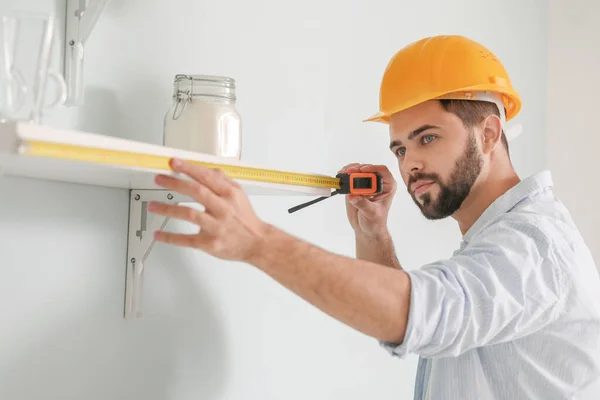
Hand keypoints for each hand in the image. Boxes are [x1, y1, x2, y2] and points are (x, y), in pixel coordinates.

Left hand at [147, 158, 267, 261]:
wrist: (257, 243)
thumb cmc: (245, 219)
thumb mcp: (239, 194)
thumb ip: (222, 179)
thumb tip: (206, 168)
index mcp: (230, 195)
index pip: (207, 177)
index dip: (189, 169)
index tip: (174, 163)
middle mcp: (223, 209)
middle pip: (196, 192)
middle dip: (175, 183)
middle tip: (159, 179)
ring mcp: (216, 227)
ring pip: (189, 214)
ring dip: (167, 209)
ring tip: (152, 205)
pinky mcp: (210, 243)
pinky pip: (187, 240)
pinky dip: (170, 238)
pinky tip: (158, 234)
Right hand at [337, 163, 396, 237]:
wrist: (366, 228)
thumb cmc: (375, 221)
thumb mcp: (372, 213)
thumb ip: (363, 204)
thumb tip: (353, 196)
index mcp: (387, 186)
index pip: (383, 171)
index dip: (373, 168)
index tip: (363, 170)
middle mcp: (377, 182)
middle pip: (368, 169)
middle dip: (358, 169)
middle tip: (349, 172)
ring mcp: (365, 183)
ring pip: (358, 170)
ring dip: (350, 170)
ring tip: (343, 174)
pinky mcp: (355, 186)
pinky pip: (350, 176)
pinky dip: (344, 175)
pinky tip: (341, 176)